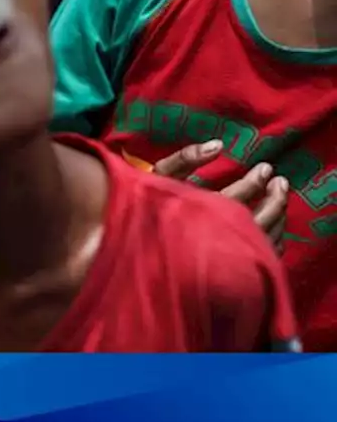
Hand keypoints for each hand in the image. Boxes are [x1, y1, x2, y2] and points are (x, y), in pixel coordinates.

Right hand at [152, 140, 289, 250]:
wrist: (141, 258)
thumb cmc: (147, 213)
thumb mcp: (160, 177)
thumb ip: (185, 158)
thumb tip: (217, 145)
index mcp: (205, 216)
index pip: (239, 197)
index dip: (255, 181)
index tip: (265, 168)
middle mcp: (222, 241)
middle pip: (261, 221)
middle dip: (275, 200)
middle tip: (280, 181)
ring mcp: (231, 262)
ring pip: (268, 242)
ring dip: (278, 219)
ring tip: (280, 201)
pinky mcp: (234, 276)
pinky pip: (264, 260)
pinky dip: (273, 240)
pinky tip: (271, 227)